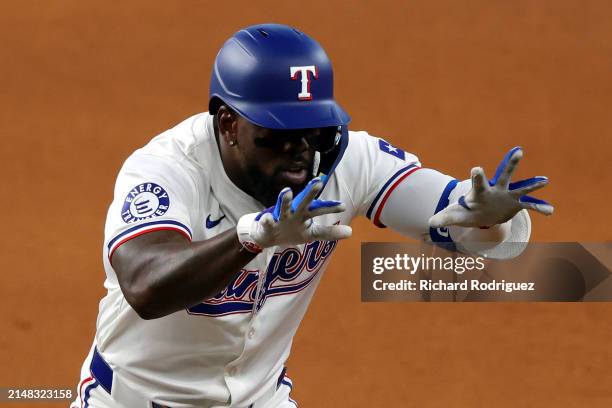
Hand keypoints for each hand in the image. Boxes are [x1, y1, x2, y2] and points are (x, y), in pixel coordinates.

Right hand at [237, 177, 351, 251]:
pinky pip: (267, 222)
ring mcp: (281, 217)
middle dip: (310, 193)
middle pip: (303, 202)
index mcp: (305, 215)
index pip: (320, 210)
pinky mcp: (268, 224)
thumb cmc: (292, 230)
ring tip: (287, 191)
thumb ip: (329, 232)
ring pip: (283, 207)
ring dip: (285, 200)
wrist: (268, 236)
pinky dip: (267, 220)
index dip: (330, 208)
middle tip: (318, 182)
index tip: (343, 206)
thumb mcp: (311, 233)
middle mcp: (294, 213)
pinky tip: (268, 217)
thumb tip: (351, 231)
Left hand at [429, 147, 553, 228]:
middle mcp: (495, 190)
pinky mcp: (515, 204)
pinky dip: (540, 208)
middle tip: (518, 151)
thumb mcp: (454, 216)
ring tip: (545, 180)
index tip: (476, 169)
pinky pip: (530, 206)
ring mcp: (507, 196)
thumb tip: (430, 223)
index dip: (477, 176)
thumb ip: (444, 218)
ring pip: (521, 187)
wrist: (479, 216)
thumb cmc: (465, 213)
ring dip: (533, 184)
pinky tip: (550, 211)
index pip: (478, 182)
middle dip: (510, 164)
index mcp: (479, 192)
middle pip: (503, 175)